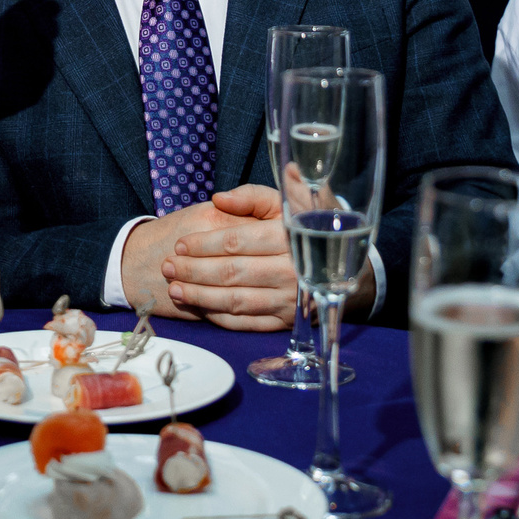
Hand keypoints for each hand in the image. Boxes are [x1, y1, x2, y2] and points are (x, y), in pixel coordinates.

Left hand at [121, 186, 308, 328]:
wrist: (351, 267)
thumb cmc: (313, 228)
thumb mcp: (291, 202)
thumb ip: (254, 196)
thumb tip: (218, 199)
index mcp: (290, 237)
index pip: (237, 242)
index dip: (204, 244)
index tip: (180, 244)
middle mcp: (291, 271)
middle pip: (231, 273)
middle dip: (193, 271)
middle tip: (167, 267)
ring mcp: (289, 300)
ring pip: (236, 301)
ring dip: (200, 296)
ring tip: (174, 289)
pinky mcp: (288, 321)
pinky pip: (248, 322)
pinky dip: (220, 317)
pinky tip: (199, 309)